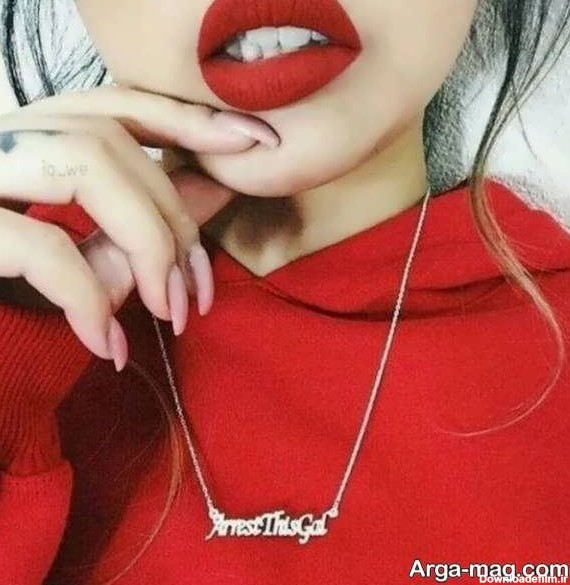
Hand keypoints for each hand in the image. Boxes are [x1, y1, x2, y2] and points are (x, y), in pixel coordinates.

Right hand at [0, 84, 278, 370]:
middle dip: (177, 219)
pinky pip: (42, 245)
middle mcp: (0, 138)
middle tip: (199, 296)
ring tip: (171, 314)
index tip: (257, 140)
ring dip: (150, 246)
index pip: (121, 105)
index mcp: (32, 140)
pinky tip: (112, 346)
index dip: (192, 117)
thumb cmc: (5, 301)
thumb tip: (210, 189)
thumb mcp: (82, 254)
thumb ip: (138, 221)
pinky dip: (90, 297)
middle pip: (117, 140)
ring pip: (89, 164)